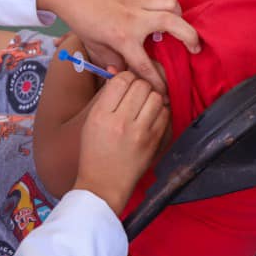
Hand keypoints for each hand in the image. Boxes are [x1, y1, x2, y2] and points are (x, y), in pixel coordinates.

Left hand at [36, 0, 200, 93]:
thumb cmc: (80, 20)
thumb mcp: (93, 47)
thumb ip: (110, 62)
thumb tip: (123, 73)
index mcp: (123, 38)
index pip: (146, 66)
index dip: (157, 83)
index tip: (165, 92)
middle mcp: (135, 18)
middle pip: (174, 25)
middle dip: (190, 39)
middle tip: (195, 49)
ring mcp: (138, 0)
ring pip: (171, 3)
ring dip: (179, 14)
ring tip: (177, 24)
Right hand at [73, 74, 171, 213]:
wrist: (103, 184)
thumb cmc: (94, 153)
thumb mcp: (90, 122)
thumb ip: (106, 97)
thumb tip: (117, 70)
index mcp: (100, 115)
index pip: (121, 80)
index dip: (125, 78)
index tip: (125, 85)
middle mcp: (120, 122)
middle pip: (141, 85)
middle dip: (140, 86)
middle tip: (136, 95)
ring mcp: (139, 132)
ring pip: (156, 96)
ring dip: (151, 97)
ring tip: (144, 105)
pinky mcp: (154, 141)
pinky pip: (165, 113)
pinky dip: (160, 111)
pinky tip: (151, 118)